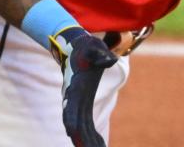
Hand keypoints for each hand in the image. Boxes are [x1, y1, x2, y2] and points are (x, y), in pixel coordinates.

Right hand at [50, 27, 118, 146]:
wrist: (77, 46)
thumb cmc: (86, 47)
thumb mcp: (94, 49)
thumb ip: (101, 55)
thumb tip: (111, 60)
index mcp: (75, 91)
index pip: (71, 114)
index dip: (74, 129)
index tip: (76, 140)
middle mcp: (73, 101)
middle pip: (76, 128)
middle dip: (84, 142)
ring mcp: (77, 103)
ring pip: (82, 129)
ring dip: (89, 142)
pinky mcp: (83, 103)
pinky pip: (86, 124)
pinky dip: (92, 135)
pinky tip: (100, 145)